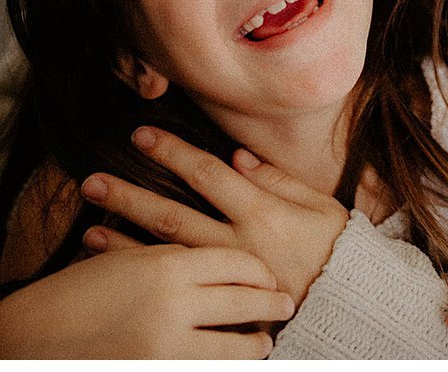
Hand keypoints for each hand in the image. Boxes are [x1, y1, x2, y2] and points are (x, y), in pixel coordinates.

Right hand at [0, 243, 291, 358]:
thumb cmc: (75, 293)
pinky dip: (225, 364)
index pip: (234, 262)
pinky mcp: (162, 371)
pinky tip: (230, 361)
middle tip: (285, 305)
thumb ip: (169, 258)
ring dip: (256, 345)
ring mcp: (170, 347)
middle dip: (270, 305)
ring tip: (264, 342)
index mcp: (164, 265)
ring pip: (238, 347)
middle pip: (246, 302)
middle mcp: (173, 305)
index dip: (256, 269)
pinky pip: (210, 369)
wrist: (33, 338)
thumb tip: (214, 262)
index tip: (267, 274)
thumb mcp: (124, 262)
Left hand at [80, 128, 349, 306]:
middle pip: (173, 217)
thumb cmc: (341, 252)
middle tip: (90, 182)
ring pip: (169, 258)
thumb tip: (235, 155)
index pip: (207, 175)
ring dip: (126, 242)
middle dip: (130, 197)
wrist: (358, 311)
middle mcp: (240, 247)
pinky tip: (122, 271)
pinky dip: (150, 278)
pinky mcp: (230, 311)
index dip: (172, 153)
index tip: (139, 135)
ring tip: (89, 229)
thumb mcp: (321, 207)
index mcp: (262, 214)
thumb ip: (277, 180)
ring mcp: (231, 282)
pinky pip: (181, 292)